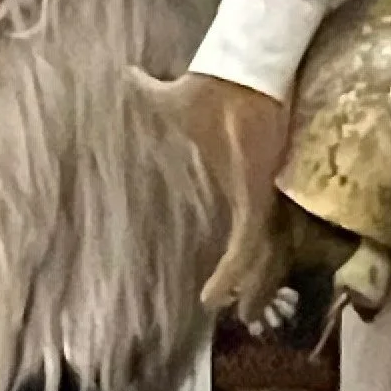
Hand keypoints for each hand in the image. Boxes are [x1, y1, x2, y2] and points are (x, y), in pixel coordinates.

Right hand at [135, 69, 293, 314]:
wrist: (234, 75)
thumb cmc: (211, 88)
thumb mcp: (171, 99)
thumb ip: (150, 91)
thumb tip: (127, 74)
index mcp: (240, 180)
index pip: (250, 225)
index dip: (245, 254)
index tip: (228, 278)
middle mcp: (253, 194)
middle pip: (263, 245)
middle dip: (258, 279)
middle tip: (248, 312)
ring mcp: (257, 197)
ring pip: (261, 253)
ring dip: (250, 285)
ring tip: (245, 316)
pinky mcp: (255, 198)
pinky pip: (247, 245)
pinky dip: (233, 272)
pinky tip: (216, 296)